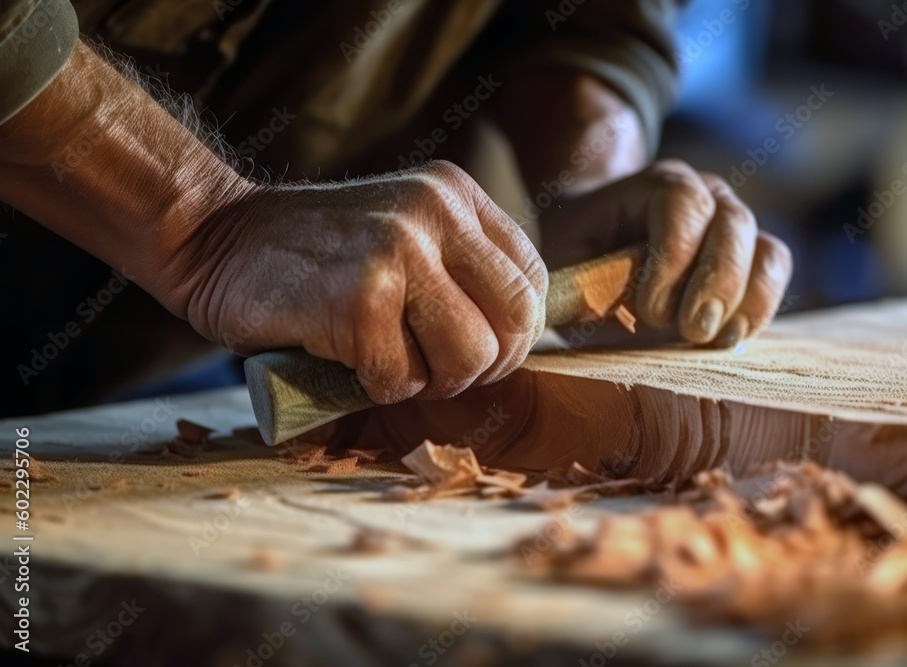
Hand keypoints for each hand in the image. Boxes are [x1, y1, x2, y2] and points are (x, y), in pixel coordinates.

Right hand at [168, 161, 546, 403]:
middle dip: (484, 366)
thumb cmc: (312, 254)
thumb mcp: (401, 231)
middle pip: (515, 322)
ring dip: (431, 381)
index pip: (531, 280)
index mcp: (454, 195)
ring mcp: (399, 252)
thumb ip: (456, 267)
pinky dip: (376, 387)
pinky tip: (345, 359)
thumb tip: (511, 341)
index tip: (477, 351)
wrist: (213, 238)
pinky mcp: (360, 298)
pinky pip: (403, 380)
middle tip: (439, 372)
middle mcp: (435, 214)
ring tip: (389, 364)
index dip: (513, 333)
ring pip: (470, 356)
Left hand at [538, 160, 791, 346]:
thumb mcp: (569, 261)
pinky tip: (729, 337)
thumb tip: (623, 314)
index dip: (672, 258)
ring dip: (746, 300)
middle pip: (733, 225)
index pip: (682, 205)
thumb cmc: (581, 249)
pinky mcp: (753, 258)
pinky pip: (774, 278)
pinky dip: (759, 310)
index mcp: (657, 184)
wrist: (599, 236)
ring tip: (714, 339)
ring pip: (767, 252)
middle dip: (717, 283)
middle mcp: (707, 194)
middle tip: (692, 331)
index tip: (650, 310)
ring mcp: (736, 224)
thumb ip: (590, 283)